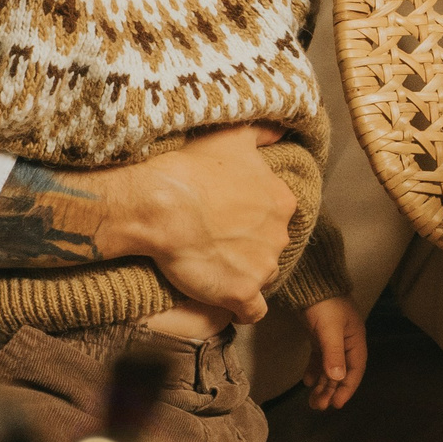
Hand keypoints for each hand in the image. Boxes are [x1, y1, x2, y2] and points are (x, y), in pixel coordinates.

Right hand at [103, 124, 292, 322]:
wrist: (161, 203)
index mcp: (281, 200)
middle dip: (249, 247)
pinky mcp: (241, 292)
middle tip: (218, 243)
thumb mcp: (233, 137)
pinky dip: (242, 309)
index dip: (254, 221)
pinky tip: (227, 302)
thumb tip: (281, 130)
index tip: (230, 221)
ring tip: (213, 268)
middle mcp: (280, 234)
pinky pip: (252, 311)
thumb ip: (263, 134)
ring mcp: (263, 266)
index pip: (276, 218)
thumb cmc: (193, 168)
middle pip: (269, 248)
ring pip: (261, 276)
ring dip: (243, 274)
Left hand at [300, 297, 367, 409]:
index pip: (355, 369)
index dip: (347, 388)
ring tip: (312, 401)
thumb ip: (333, 354)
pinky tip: (307, 382)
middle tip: (319, 407)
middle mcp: (346, 342)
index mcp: (355, 340)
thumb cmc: (324, 304)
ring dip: (322, 384)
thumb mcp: (330, 329)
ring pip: (329, 368)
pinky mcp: (319, 336)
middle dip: (331, 390)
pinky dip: (315, 371)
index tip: (336, 404)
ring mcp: (332, 340)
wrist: (309, 283)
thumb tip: (337, 378)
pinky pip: (319, 359)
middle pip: (341, 372)